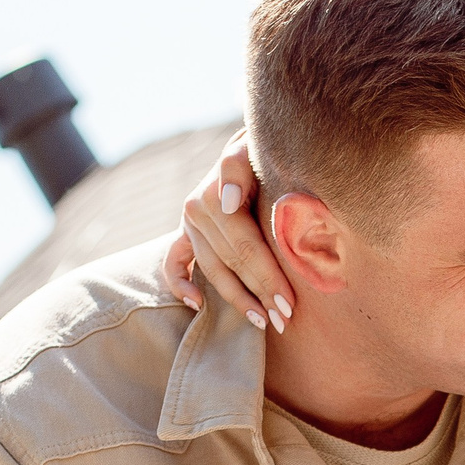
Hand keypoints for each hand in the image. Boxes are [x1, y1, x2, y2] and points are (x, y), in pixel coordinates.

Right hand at [160, 134, 297, 330]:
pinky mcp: (185, 232)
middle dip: (259, 294)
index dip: (268, 277)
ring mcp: (188, 224)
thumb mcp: (254, 147)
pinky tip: (198, 304)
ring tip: (261, 323)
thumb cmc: (263, 150)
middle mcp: (195, 211)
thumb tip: (226, 200)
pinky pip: (175, 262)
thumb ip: (237, 167)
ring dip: (236, 299)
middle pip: (231, 263)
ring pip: (211, 270)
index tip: (289, 304)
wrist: (253, 142)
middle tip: (285, 321)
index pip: (245, 247)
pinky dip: (180, 284)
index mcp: (212, 195)